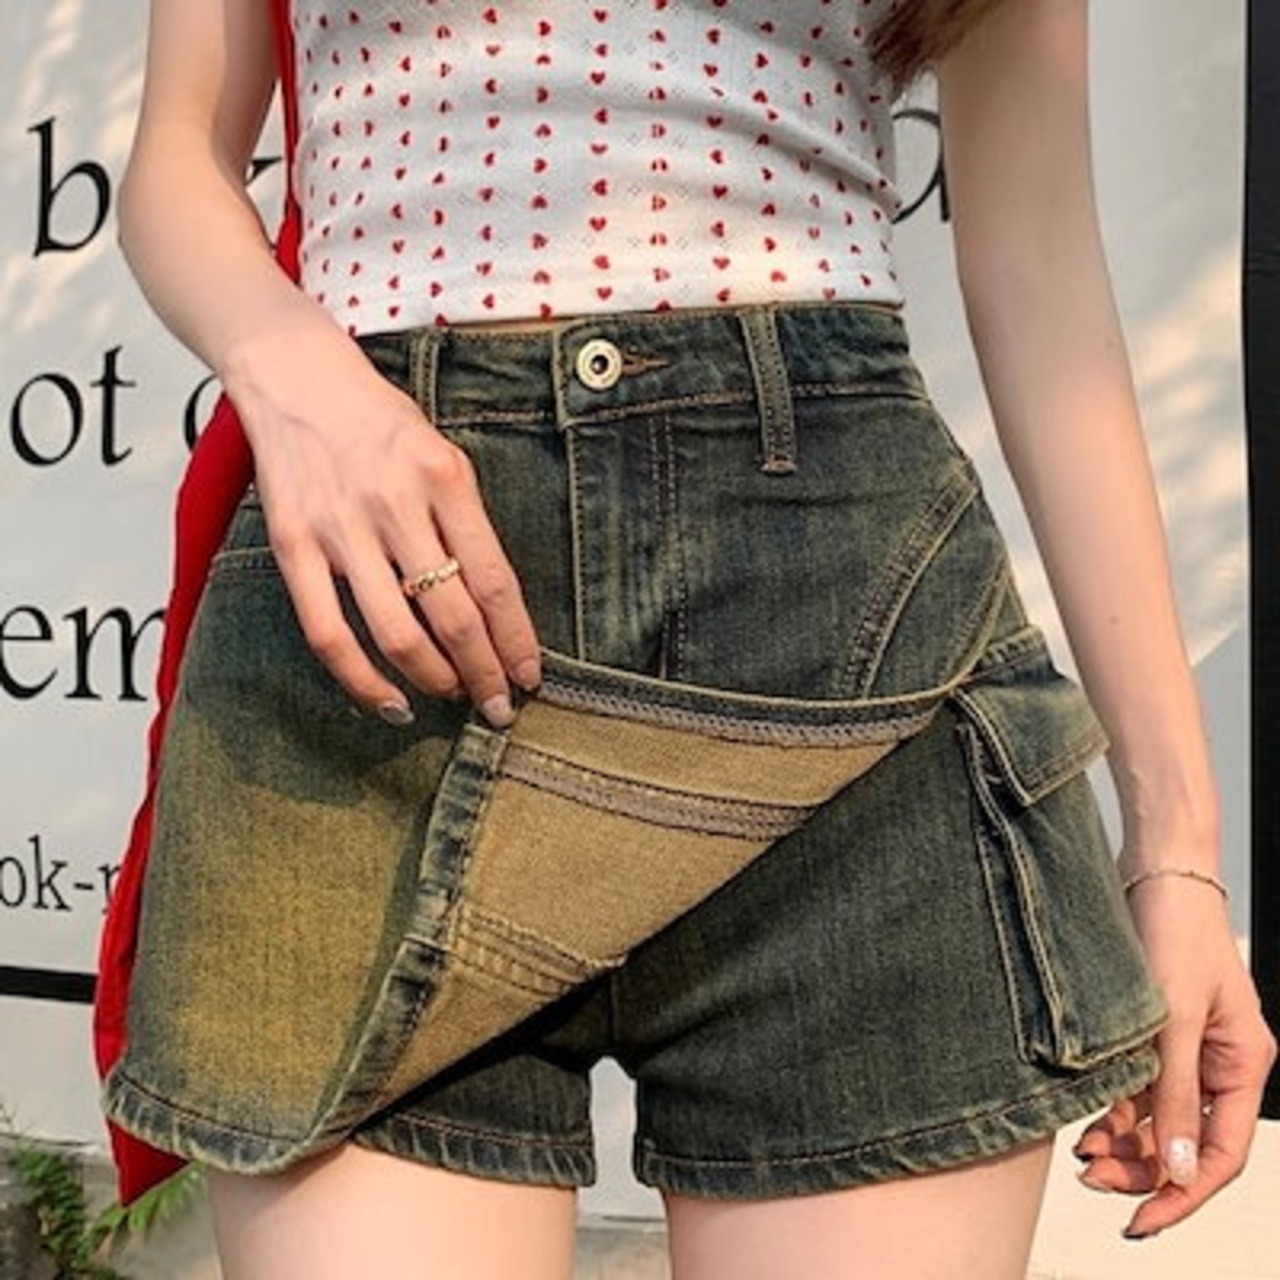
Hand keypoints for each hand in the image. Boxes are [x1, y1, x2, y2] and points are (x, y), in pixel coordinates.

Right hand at [222, 324, 541, 726]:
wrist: (294, 375)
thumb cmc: (377, 419)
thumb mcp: (442, 454)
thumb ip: (466, 523)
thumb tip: (492, 605)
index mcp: (445, 479)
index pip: (494, 581)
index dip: (517, 640)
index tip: (530, 675)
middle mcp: (397, 505)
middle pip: (454, 616)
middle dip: (485, 673)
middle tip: (499, 704)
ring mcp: (341, 529)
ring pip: (398, 634)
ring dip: (434, 680)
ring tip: (453, 696)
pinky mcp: (293, 546)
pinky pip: (329, 635)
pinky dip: (363, 681)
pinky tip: (390, 702)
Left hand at [1073, 874, 1275, 1237]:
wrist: (1150, 868)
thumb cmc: (1173, 929)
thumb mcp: (1172, 1018)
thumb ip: (1174, 1095)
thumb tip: (1178, 1172)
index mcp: (1242, 1065)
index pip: (1220, 1154)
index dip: (1183, 1194)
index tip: (1139, 1221)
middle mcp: (1216, 1064)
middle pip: (1187, 1144)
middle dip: (1144, 1169)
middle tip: (1091, 1179)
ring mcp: (1184, 1049)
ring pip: (1158, 1120)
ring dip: (1123, 1143)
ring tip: (1081, 1154)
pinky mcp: (1152, 1031)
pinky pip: (1138, 1088)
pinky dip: (1113, 1109)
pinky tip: (1084, 1122)